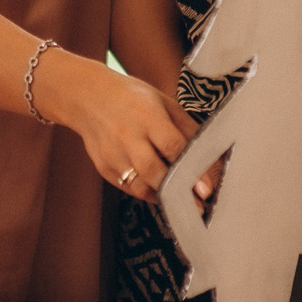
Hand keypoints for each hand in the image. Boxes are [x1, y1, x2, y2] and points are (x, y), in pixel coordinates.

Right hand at [36, 51, 192, 205]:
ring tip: (183, 201)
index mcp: (146, 115)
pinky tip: (161, 192)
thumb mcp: (164, 103)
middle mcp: (127, 136)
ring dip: (163, 196)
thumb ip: (187, 129)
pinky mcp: (104, 168)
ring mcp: (112, 154)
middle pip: (154, 171)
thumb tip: (213, 158)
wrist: (88, 97)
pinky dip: (147, 193)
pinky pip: (129, 188)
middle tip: (199, 204)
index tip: (207, 189)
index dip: (191, 169)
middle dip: (178, 190)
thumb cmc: (133, 98)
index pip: (172, 146)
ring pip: (140, 186)